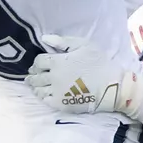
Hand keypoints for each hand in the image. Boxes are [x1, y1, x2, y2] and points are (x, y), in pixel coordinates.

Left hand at [28, 35, 142, 114]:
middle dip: (33, 74)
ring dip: (34, 86)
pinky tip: (43, 94)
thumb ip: (62, 41)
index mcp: (58, 62)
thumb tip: (43, 38)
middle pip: (36, 76)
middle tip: (32, 74)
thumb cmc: (99, 63)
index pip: (39, 61)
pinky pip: (45, 100)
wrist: (110, 86)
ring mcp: (56, 92)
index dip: (37, 62)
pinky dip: (41, 96)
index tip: (38, 64)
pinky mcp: (60, 104)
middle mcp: (53, 77)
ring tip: (33, 85)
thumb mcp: (83, 45)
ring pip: (38, 89)